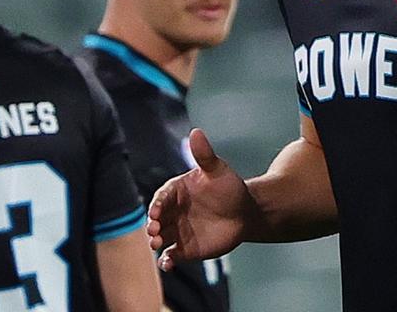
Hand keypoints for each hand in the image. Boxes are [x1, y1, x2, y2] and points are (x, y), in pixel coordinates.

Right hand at [147, 128, 256, 270]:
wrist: (245, 213)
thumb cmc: (230, 188)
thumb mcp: (218, 170)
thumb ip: (204, 155)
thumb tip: (196, 132)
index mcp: (177, 191)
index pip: (161, 197)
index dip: (156, 205)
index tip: (155, 212)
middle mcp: (172, 211)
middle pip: (155, 219)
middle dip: (151, 225)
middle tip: (153, 231)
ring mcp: (177, 230)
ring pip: (159, 237)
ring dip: (155, 242)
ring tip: (157, 244)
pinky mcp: (184, 248)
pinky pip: (170, 255)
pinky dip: (165, 261)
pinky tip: (167, 263)